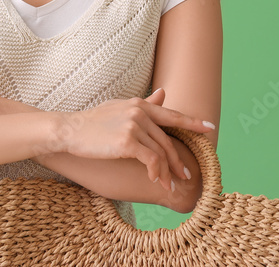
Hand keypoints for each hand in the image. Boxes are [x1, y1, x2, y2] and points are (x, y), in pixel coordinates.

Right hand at [51, 88, 211, 193]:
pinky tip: (155, 180)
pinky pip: (150, 160)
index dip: (192, 122)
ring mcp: (134, 126)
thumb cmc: (92, 122)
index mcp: (139, 104)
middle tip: (185, 175)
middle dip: (178, 160)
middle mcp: (139, 112)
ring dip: (167, 172)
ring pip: (160, 153)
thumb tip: (163, 93)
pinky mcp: (127, 141)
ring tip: (170, 186)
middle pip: (167, 140)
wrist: (69, 130)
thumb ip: (144, 104)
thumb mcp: (119, 108)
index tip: (209, 129)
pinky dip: (156, 172)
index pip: (172, 115)